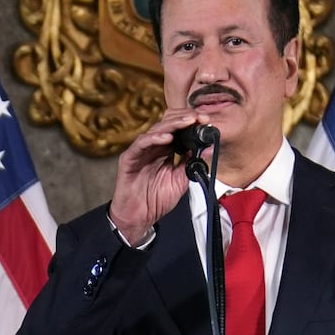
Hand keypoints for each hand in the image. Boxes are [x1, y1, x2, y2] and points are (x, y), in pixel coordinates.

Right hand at [108, 108, 208, 243]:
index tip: (206, 120)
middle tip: (199, 117)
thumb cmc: (155, 199)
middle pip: (168, 123)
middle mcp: (153, 147)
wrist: (139, 217)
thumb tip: (206, 147)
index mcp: (165, 150)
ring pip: (156, 129)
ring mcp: (141, 151)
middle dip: (184, 118)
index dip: (192, 122)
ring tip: (187, 121)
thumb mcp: (181, 180)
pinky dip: (154, 138)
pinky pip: (141, 144)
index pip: (178, 129)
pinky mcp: (129, 158)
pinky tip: (167, 137)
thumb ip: (191, 163)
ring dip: (173, 124)